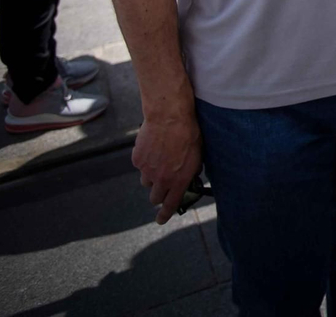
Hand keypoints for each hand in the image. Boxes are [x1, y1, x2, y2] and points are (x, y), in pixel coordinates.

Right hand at [132, 109, 201, 223]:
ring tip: (161, 160)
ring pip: (146, 182)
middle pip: (154, 197)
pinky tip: (154, 148)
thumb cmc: (188, 133)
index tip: (161, 220)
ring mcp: (147, 170)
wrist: (169, 117)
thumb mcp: (197, 155)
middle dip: (158, 194)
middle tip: (163, 184)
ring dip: (152, 176)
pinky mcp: (138, 159)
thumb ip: (191, 170)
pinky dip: (146, 161)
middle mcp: (161, 179)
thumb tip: (190, 177)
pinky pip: (141, 166)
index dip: (165, 215)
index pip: (170, 204)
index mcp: (179, 180)